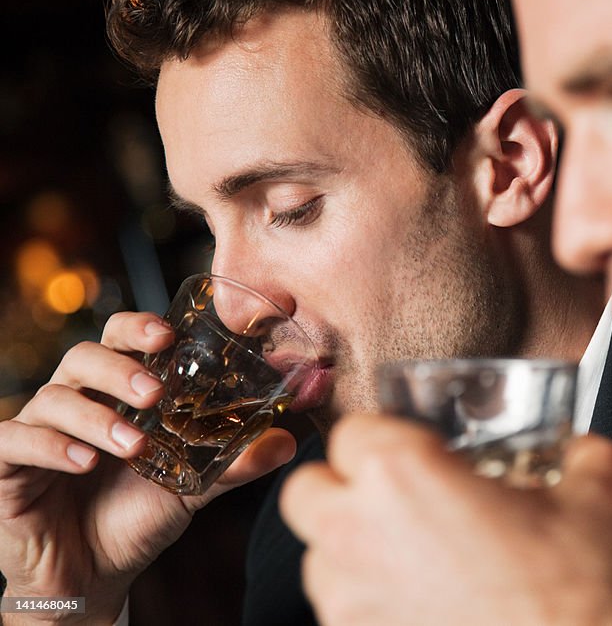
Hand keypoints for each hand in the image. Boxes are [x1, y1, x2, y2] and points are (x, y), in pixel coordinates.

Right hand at [0, 312, 296, 623]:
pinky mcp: (6, 465)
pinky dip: (51, 446)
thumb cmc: (137, 516)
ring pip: (54, 397)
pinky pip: (16, 440)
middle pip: (85, 356)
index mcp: (118, 393)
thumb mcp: (192, 486)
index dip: (141, 327)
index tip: (170, 334)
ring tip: (132, 445)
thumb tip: (289, 441)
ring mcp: (39, 430)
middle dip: (121, 368)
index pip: (122, 339)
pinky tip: (85, 462)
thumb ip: (234, 462)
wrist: (92, 577)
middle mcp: (76, 401)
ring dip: (96, 416)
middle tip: (156, 392)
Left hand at [281, 415, 611, 625]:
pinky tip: (423, 607)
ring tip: (412, 557)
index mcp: (403, 476)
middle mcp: (359, 535)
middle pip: (308, 490)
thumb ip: (587, 460)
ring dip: (352, 548)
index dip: (385, 434)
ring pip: (317, 557)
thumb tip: (589, 454)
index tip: (414, 447)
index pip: (353, 429)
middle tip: (398, 495)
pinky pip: (342, 614)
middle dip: (343, 487)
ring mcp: (349, 603)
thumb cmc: (574, 600)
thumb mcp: (596, 504)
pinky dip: (371, 604)